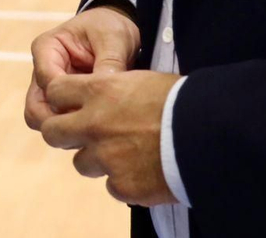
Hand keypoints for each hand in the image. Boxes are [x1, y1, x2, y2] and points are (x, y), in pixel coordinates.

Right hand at [25, 4, 139, 129]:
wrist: (116, 28)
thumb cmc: (110, 28)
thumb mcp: (113, 39)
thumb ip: (109, 63)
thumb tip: (108, 94)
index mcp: (46, 49)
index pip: (47, 82)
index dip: (69, 99)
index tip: (97, 107)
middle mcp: (41, 72)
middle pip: (35, 110)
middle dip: (60, 123)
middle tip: (92, 129)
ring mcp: (49, 91)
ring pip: (44, 123)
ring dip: (68, 130)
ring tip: (98, 130)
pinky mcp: (61, 104)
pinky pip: (60, 125)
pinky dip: (76, 132)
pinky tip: (100, 130)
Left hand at [39, 70, 180, 205]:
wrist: (211, 134)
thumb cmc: (183, 100)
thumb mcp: (143, 80)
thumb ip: (115, 88)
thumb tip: (107, 89)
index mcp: (99, 91)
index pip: (54, 91)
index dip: (61, 98)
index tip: (70, 103)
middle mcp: (94, 124)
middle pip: (53, 132)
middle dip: (63, 133)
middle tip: (81, 135)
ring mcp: (106, 158)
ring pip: (81, 163)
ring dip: (97, 159)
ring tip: (125, 154)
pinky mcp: (123, 185)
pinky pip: (112, 187)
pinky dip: (125, 182)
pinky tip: (145, 172)